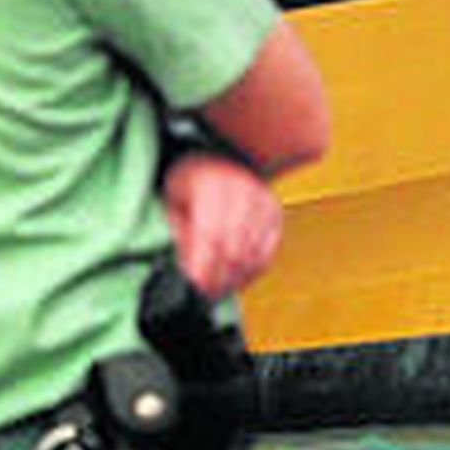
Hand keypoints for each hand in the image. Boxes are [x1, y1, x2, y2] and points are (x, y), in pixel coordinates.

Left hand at [163, 154, 283, 298]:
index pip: (211, 233)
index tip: (195, 285)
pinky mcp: (275, 212)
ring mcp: (263, 202)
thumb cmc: (193, 179)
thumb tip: (189, 269)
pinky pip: (268, 250)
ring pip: (253, 253)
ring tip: (219, 289)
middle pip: (234, 248)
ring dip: (235, 278)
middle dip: (219, 278)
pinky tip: (238, 278)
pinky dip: (253, 270)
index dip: (203, 264)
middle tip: (205, 293)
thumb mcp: (174, 198)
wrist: (222, 156)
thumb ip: (180, 232)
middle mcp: (242, 191)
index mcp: (211, 184)